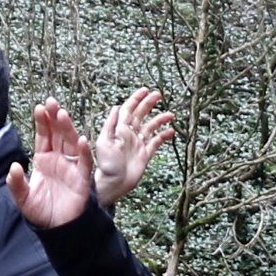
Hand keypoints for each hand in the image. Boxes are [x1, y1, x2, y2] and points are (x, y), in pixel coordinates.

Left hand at [10, 99, 96, 229]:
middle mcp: (59, 159)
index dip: (42, 122)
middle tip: (51, 102)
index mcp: (44, 160)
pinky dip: (83, 151)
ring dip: (68, 128)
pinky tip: (81, 140)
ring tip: (62, 114)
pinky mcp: (82, 179)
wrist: (59, 230)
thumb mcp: (23, 199)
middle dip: (54, 118)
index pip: (43, 136)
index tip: (39, 107)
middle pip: (58, 134)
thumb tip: (14, 167)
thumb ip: (17, 184)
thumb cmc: (42, 212)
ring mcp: (72, 167)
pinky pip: (84, 162)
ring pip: (71, 142)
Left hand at [91, 89, 173, 205]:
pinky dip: (163, 136)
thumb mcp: (104, 143)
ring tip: (170, 114)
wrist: (113, 185)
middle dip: (148, 104)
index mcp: (119, 130)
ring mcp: (138, 144)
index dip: (136, 99)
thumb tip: (116, 107)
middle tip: (158, 95)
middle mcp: (129, 135)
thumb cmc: (106, 165)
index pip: (128, 110)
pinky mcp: (145, 155)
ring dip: (159, 119)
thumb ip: (111, 125)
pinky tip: (171, 131)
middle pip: (140, 115)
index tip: (145, 90)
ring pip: (150, 127)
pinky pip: (156, 142)